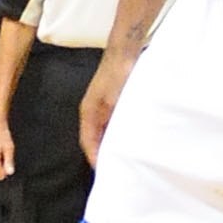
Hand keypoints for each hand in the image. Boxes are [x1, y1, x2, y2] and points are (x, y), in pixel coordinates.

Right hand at [0, 118, 14, 181]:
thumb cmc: (2, 134)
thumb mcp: (9, 148)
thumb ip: (9, 161)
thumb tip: (10, 173)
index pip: (0, 175)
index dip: (7, 169)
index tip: (8, 160)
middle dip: (3, 167)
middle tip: (5, 155)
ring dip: (0, 164)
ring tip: (2, 152)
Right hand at [79, 47, 132, 167]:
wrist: (126, 50)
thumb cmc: (117, 74)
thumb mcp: (114, 102)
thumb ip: (113, 123)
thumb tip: (118, 146)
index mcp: (88, 112)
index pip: (87, 142)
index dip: (95, 157)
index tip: (106, 173)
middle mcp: (94, 111)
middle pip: (96, 138)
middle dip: (104, 154)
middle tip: (117, 170)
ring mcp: (105, 106)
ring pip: (107, 131)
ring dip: (114, 144)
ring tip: (126, 159)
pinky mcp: (116, 102)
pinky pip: (117, 123)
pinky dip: (122, 133)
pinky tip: (134, 139)